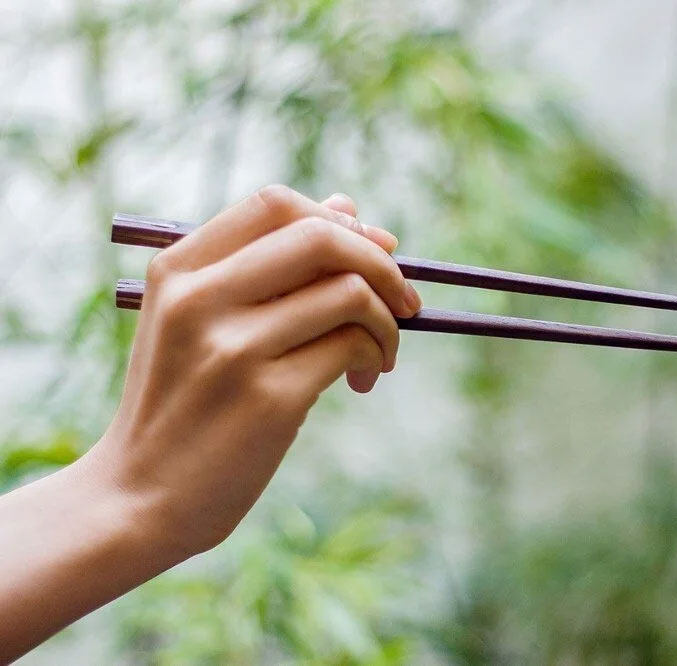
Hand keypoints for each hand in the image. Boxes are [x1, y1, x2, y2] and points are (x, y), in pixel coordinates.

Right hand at [89, 184, 420, 558]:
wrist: (138, 499)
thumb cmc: (183, 404)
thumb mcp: (201, 322)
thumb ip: (268, 264)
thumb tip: (348, 206)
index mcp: (179, 270)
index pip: (277, 204)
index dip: (341, 220)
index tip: (376, 250)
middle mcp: (201, 299)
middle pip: (322, 236)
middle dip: (382, 262)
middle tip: (404, 300)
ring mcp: (233, 348)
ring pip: (350, 292)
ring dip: (388, 321)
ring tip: (379, 354)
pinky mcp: (269, 398)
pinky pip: (352, 346)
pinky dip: (377, 355)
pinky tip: (364, 380)